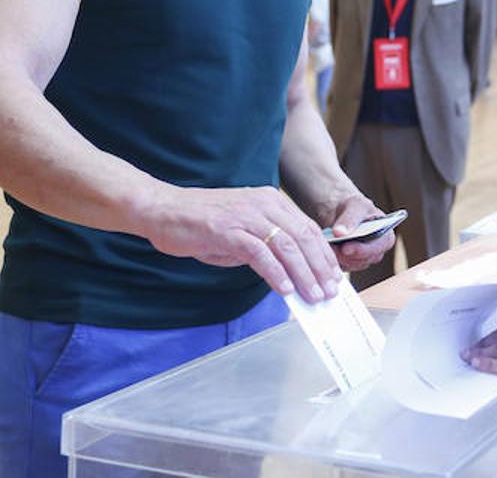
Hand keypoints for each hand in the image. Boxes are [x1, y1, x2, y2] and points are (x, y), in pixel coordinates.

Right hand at [143, 184, 341, 303]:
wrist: (163, 210)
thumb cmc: (200, 223)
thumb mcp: (242, 230)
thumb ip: (265, 246)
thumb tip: (290, 275)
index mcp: (270, 201)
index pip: (307, 229)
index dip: (323, 255)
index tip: (333, 276)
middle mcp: (263, 204)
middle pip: (303, 237)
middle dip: (319, 267)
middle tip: (329, 291)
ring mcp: (245, 216)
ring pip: (287, 246)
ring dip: (303, 274)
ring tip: (313, 295)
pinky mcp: (227, 230)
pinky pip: (259, 253)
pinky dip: (275, 273)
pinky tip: (285, 289)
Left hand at [326, 194, 395, 273]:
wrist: (341, 213)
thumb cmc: (354, 207)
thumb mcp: (355, 205)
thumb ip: (350, 218)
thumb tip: (340, 233)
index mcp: (386, 237)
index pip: (379, 248)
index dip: (363, 250)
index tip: (346, 247)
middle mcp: (377, 251)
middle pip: (364, 260)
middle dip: (346, 254)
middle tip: (332, 247)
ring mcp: (363, 260)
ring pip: (351, 265)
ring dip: (338, 257)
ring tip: (327, 245)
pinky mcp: (350, 264)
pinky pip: (342, 267)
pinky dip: (333, 259)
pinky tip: (326, 249)